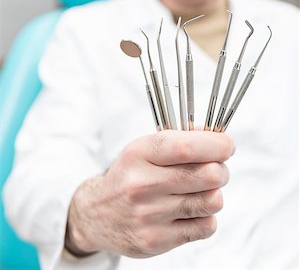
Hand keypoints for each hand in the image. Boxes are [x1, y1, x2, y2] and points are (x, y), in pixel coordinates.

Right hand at [65, 130, 234, 257]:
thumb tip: (217, 136)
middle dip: (221, 169)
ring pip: (212, 201)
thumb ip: (181, 138)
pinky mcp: (157, 240)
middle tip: (216, 169)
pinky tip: (190, 210)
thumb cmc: (129, 175)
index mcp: (139, 154)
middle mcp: (142, 184)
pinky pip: (206, 226)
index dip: (216, 144)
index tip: (227, 145)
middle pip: (208, 175)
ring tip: (202, 190)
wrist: (97, 214)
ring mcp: (149, 215)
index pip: (187, 147)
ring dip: (214, 193)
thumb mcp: (144, 148)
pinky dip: (206, 216)